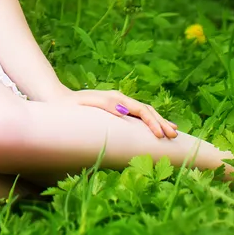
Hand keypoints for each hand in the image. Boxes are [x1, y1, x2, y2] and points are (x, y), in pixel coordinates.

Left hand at [54, 88, 178, 138]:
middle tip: (174, 136)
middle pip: (146, 111)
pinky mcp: (115, 111)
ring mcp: (118, 105)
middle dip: (161, 123)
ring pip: (144, 113)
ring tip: (172, 131)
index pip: (141, 110)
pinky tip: (155, 129)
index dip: (153, 123)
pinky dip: (148, 122)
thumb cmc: (72, 105)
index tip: (161, 136)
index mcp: (116, 98)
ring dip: (158, 122)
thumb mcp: (87, 103)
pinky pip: (136, 117)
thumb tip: (125, 110)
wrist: (59, 102)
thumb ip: (106, 104)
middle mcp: (120, 100)